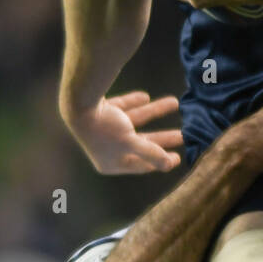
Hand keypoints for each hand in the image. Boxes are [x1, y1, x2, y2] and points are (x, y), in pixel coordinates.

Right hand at [64, 91, 183, 173]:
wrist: (79, 103)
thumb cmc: (104, 129)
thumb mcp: (131, 143)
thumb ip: (151, 153)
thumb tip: (169, 165)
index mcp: (111, 163)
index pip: (141, 165)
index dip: (160, 161)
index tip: (178, 157)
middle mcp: (107, 148)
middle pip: (142, 143)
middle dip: (163, 137)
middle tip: (183, 134)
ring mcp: (104, 129)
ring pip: (136, 121)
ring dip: (155, 111)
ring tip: (175, 102)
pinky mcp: (102, 111)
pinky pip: (122, 107)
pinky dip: (135, 102)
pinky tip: (146, 97)